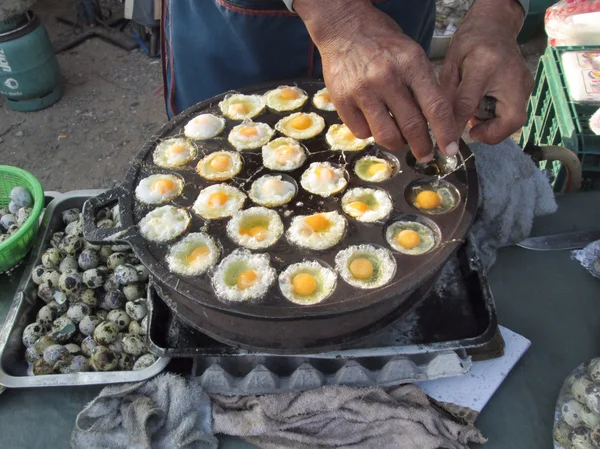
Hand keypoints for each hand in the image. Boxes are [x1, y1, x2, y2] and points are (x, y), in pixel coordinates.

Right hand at [295, 0, 458, 161]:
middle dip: (422, 147)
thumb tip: (438, 122)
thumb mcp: (411, 54)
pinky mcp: (342, 101)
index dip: (445, 132)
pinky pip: (362, 132)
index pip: (435, 106)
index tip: (450, 149)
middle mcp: (387, 78)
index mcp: (410, 63)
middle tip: (426, 154)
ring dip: (397, 143)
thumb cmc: (382, 42)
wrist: (343, 27)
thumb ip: (424, 84)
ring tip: (399, 139)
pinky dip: (371, 133)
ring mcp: (362, 91)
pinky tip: (373, 120)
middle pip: (412, 126)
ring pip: (386, 135)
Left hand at [439, 0, 533, 143]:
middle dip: (491, 134)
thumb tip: (442, 126)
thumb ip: (448, 96)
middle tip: (472, 131)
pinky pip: (515, 112)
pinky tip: (484, 109)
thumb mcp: (451, 66)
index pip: (468, 104)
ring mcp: (523, 81)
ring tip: (475, 117)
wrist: (494, 26)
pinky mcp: (527, 86)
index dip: (457, 126)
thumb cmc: (469, 45)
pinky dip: (499, 118)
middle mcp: (510, 75)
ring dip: (494, 126)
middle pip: (510, 119)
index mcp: (484, 65)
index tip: (449, 144)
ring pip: (514, 119)